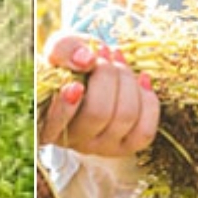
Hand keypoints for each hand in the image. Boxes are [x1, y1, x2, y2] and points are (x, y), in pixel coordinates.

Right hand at [39, 31, 156, 156]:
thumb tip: (86, 59)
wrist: (96, 70)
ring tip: (118, 61)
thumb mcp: (61, 49)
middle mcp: (74, 142)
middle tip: (103, 55)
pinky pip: (145, 130)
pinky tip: (142, 79)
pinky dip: (148, 100)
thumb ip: (64, 50)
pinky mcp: (128, 146)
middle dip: (107, 75)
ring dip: (128, 81)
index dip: (66, 108)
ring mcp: (102, 147)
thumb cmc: (72, 63)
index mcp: (48, 123)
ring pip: (125, 117)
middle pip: (98, 113)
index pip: (53, 126)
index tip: (76, 85)